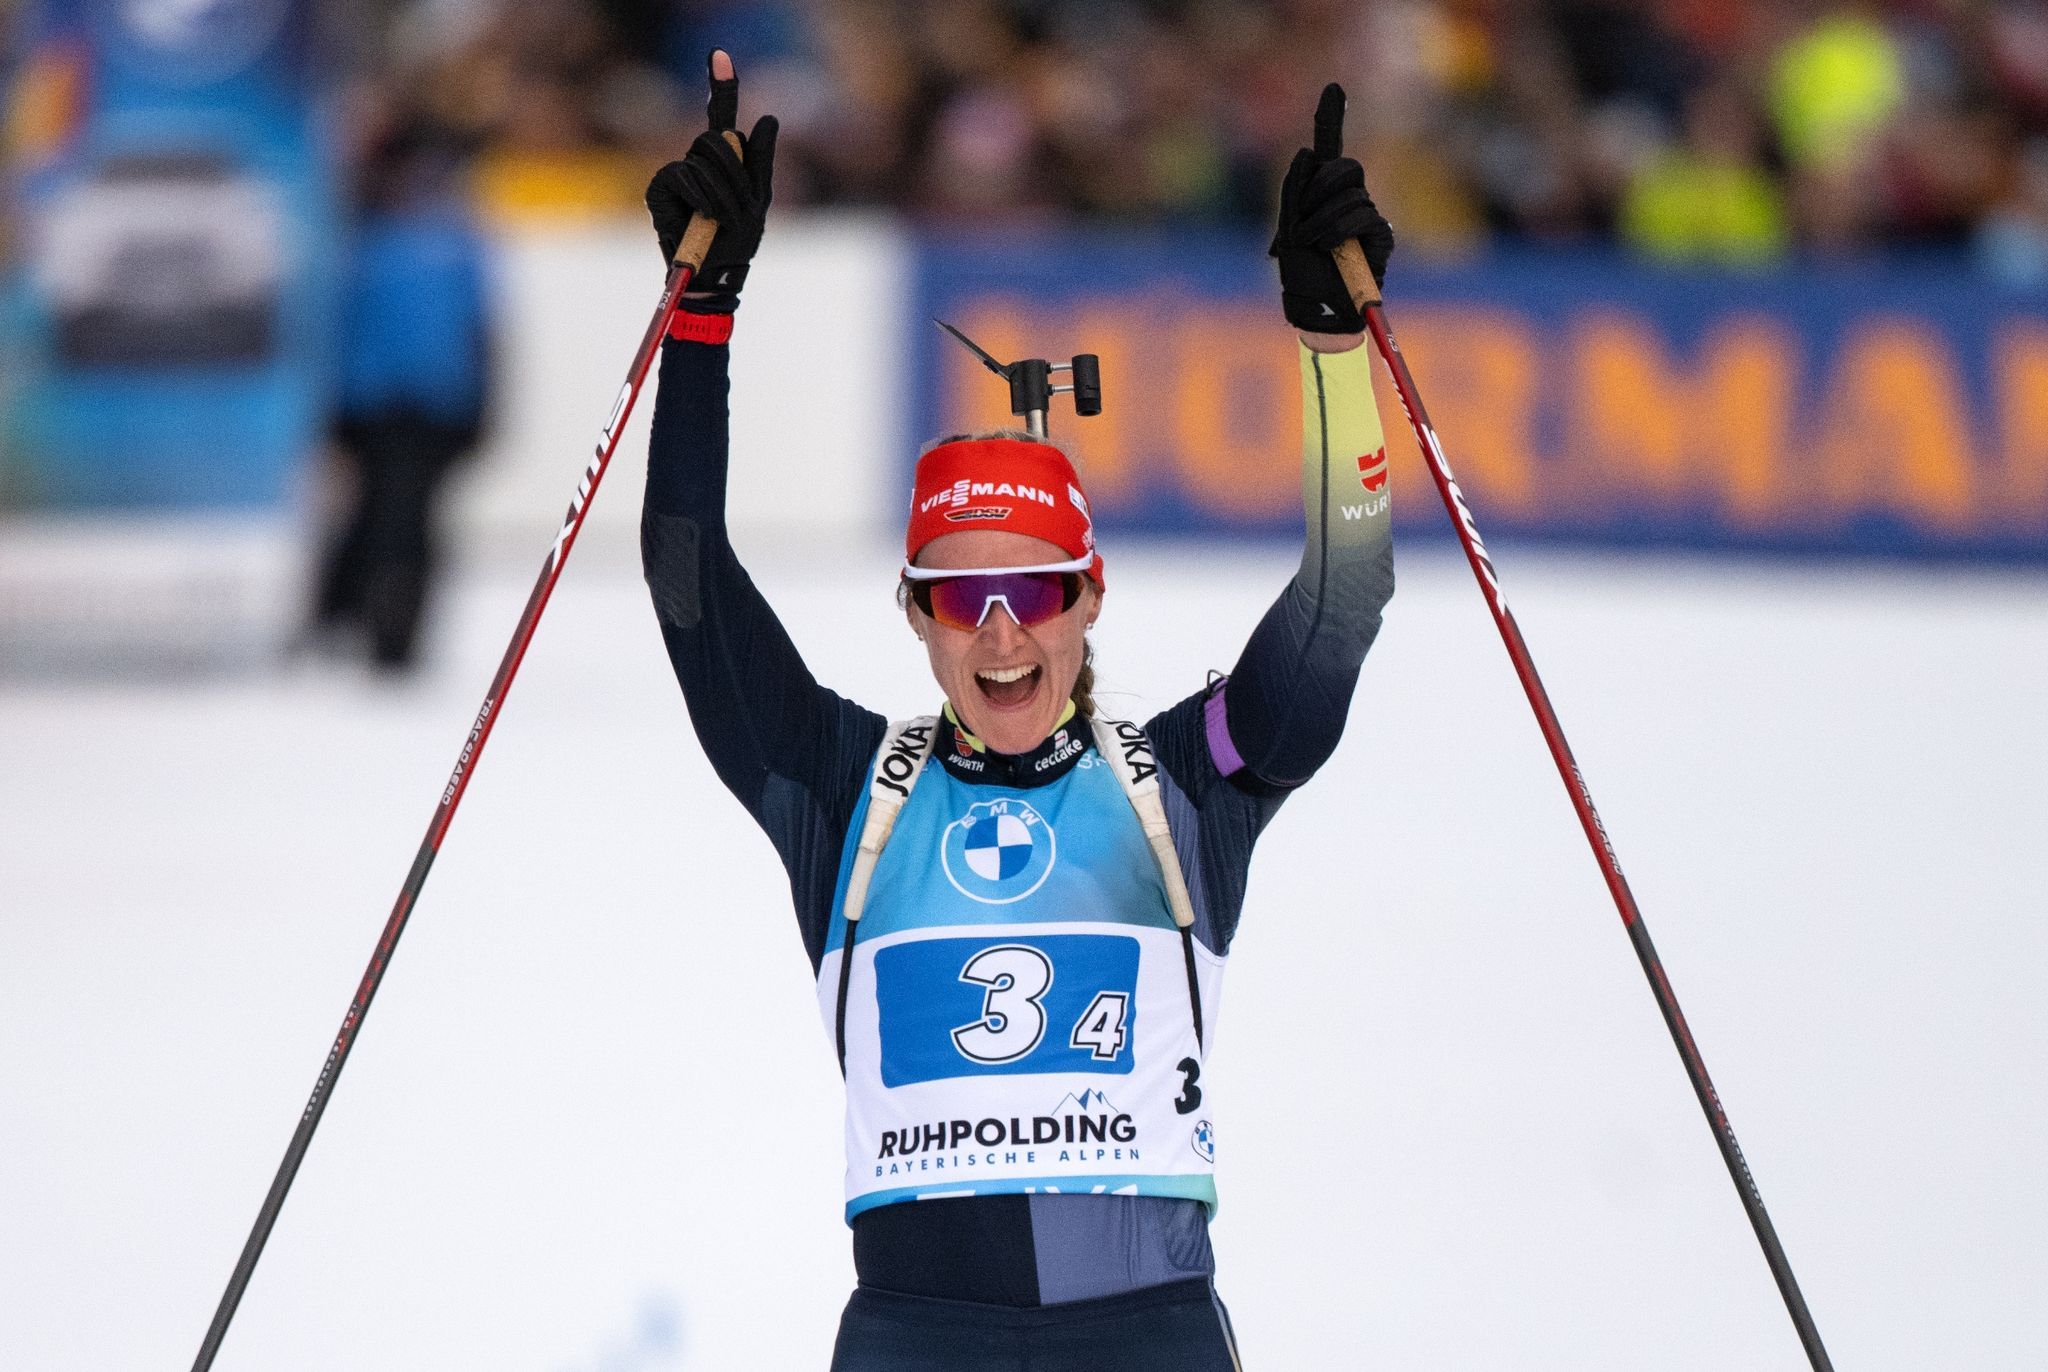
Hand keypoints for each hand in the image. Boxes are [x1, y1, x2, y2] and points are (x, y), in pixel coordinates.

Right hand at [644, 48, 777, 310]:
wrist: (715, 274)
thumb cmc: (737, 241)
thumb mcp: (759, 200)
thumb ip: (761, 161)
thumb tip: (768, 117)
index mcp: (723, 161)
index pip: (720, 116)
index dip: (721, 85)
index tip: (719, 55)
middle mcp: (697, 161)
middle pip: (716, 137)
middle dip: (735, 172)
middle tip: (739, 208)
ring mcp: (676, 174)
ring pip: (704, 159)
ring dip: (722, 192)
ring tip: (722, 220)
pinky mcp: (658, 188)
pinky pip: (683, 176)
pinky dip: (700, 197)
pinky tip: (702, 217)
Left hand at [1269, 83, 1393, 333]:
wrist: (1317, 311)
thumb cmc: (1300, 277)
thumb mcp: (1287, 232)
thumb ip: (1294, 193)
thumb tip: (1307, 150)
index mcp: (1321, 197)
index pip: (1328, 151)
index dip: (1330, 118)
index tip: (1332, 87)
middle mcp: (1347, 201)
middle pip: (1342, 167)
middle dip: (1317, 190)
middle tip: (1302, 226)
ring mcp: (1367, 217)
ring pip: (1351, 190)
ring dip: (1322, 218)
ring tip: (1312, 246)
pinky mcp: (1381, 236)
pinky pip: (1362, 213)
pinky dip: (1339, 228)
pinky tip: (1330, 248)